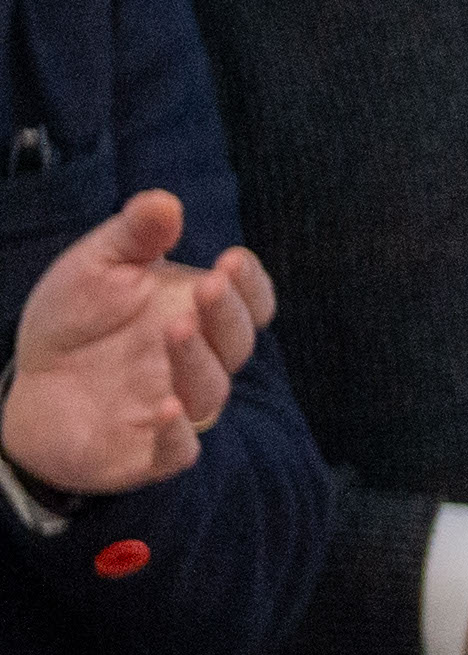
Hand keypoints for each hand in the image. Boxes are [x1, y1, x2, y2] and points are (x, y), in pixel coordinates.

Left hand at [6, 192, 276, 498]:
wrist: (29, 389)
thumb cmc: (75, 324)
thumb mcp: (95, 268)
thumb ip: (132, 236)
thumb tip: (165, 201)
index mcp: (199, 316)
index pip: (250, 304)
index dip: (251, 286)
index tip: (232, 260)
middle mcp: (198, 364)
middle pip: (237, 344)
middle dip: (227, 315)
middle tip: (207, 287)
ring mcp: (176, 409)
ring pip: (210, 392)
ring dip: (199, 361)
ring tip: (176, 330)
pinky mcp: (146, 453)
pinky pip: (178, 452)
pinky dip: (178, 436)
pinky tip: (166, 410)